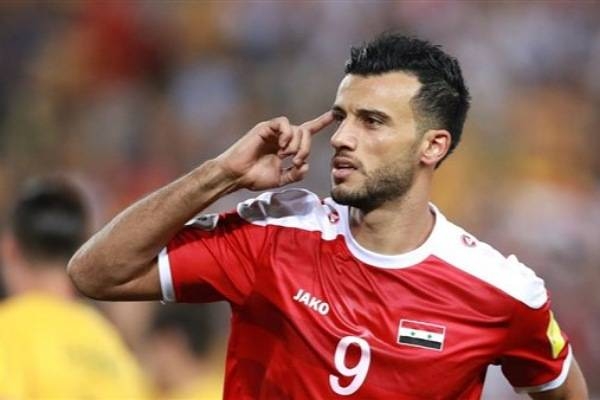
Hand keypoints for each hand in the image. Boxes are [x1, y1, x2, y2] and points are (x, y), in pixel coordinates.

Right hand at [215, 111, 333, 190]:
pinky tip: (282, 147)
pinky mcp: (265, 127)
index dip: (320, 123)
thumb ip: (295, 174)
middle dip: (306, 148)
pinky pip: (284, 123)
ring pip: (297, 128)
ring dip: (297, 145)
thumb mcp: (280, 179)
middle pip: (305, 132)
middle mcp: (282, 137)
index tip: (334, 116)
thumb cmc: (254, 177)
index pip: (307, 131)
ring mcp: (274, 132)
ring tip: (287, 156)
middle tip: (297, 161)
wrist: (237, 175)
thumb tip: (305, 165)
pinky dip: (287, 134)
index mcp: (287, 147)